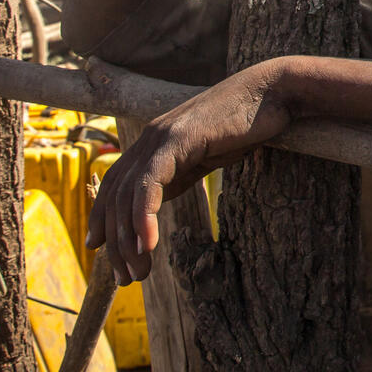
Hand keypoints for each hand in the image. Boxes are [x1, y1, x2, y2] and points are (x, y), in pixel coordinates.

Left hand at [87, 61, 297, 283]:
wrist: (272, 93)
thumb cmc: (246, 124)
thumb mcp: (206, 155)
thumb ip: (181, 172)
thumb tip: (165, 193)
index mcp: (154, 144)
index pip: (115, 184)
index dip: (103, 217)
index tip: (99, 250)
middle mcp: (149, 139)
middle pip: (116, 196)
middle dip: (116, 241)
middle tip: (128, 278)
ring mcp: (160, 137)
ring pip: (129, 195)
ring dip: (129, 239)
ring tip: (139, 272)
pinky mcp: (177, 139)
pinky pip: (150, 184)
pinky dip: (144, 217)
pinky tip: (148, 244)